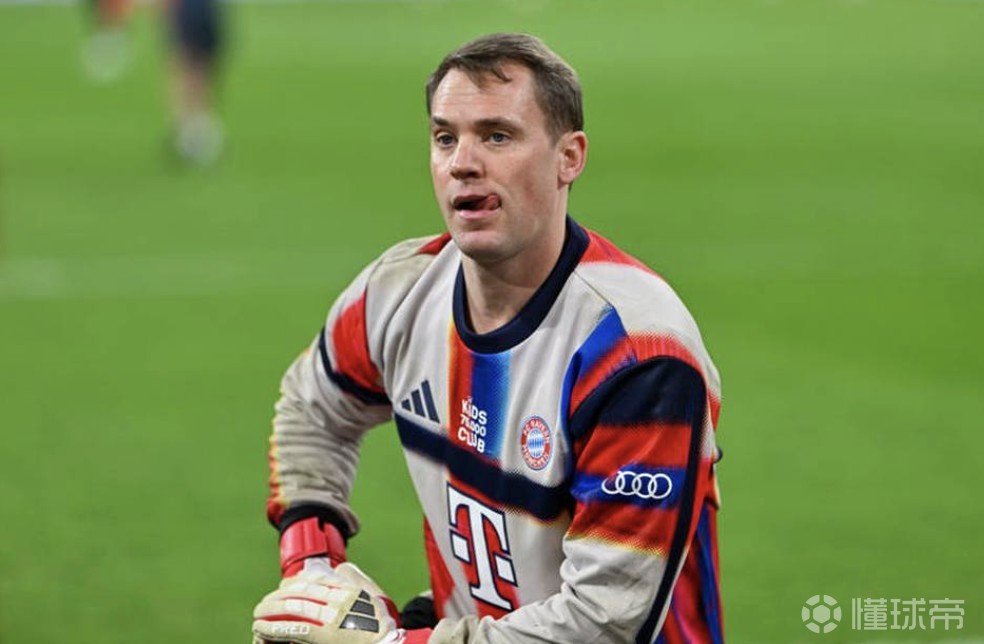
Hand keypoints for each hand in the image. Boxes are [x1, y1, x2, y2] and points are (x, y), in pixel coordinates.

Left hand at [253, 562, 402, 643]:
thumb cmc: (383, 629)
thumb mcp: (376, 598)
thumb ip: (358, 581)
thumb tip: (340, 566)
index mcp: (351, 590)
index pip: (317, 579)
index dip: (296, 582)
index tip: (283, 586)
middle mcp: (341, 601)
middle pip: (302, 591)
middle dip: (279, 596)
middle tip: (265, 603)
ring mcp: (333, 619)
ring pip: (295, 608)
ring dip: (271, 610)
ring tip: (258, 614)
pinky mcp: (325, 637)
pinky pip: (293, 629)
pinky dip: (274, 628)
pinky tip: (261, 628)